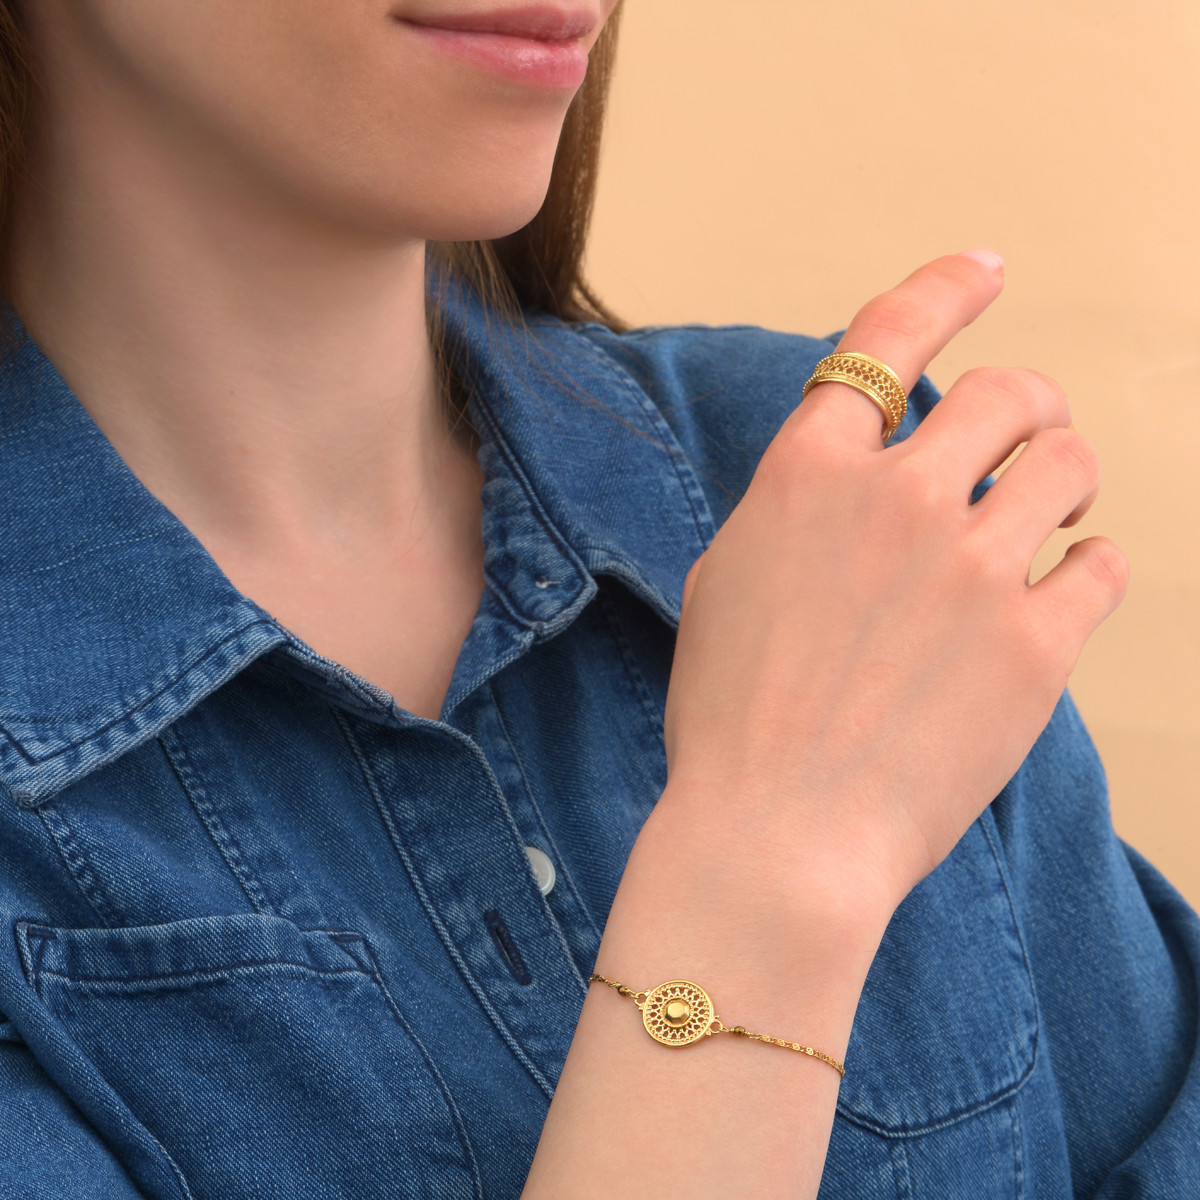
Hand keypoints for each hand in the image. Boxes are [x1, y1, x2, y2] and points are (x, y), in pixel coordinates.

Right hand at [657, 251, 1129, 921]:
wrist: (777, 836)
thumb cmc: (732, 718)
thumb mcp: (730, 582)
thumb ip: (797, 508)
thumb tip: (862, 473)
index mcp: (807, 476)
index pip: (887, 340)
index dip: (944, 288)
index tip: (986, 269)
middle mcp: (895, 501)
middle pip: (1009, 395)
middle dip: (1029, 408)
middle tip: (1029, 438)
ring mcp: (972, 571)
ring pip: (1069, 467)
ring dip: (1065, 480)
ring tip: (1047, 521)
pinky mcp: (1035, 646)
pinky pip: (1103, 564)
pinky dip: (1091, 565)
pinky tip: (1067, 586)